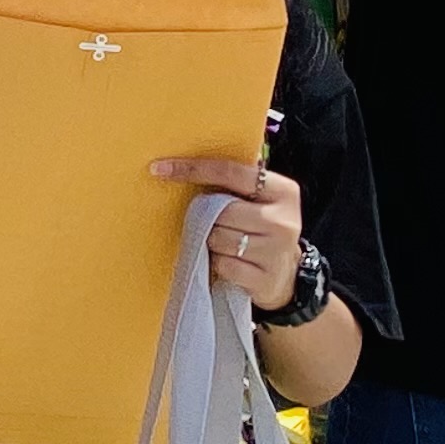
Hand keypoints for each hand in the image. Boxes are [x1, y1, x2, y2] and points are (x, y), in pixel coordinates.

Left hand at [150, 156, 301, 313]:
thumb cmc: (260, 230)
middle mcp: (284, 220)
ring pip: (220, 239)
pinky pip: (224, 266)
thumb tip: (181, 164)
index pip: (232, 172)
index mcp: (284, 191)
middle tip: (215, 225)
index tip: (160, 168)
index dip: (194, 168)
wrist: (283, 276)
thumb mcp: (258, 203)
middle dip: (210, 218)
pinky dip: (219, 265)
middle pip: (224, 210)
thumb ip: (235, 184)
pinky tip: (231, 264)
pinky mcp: (265, 279)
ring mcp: (277, 252)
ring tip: (227, 246)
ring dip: (213, 244)